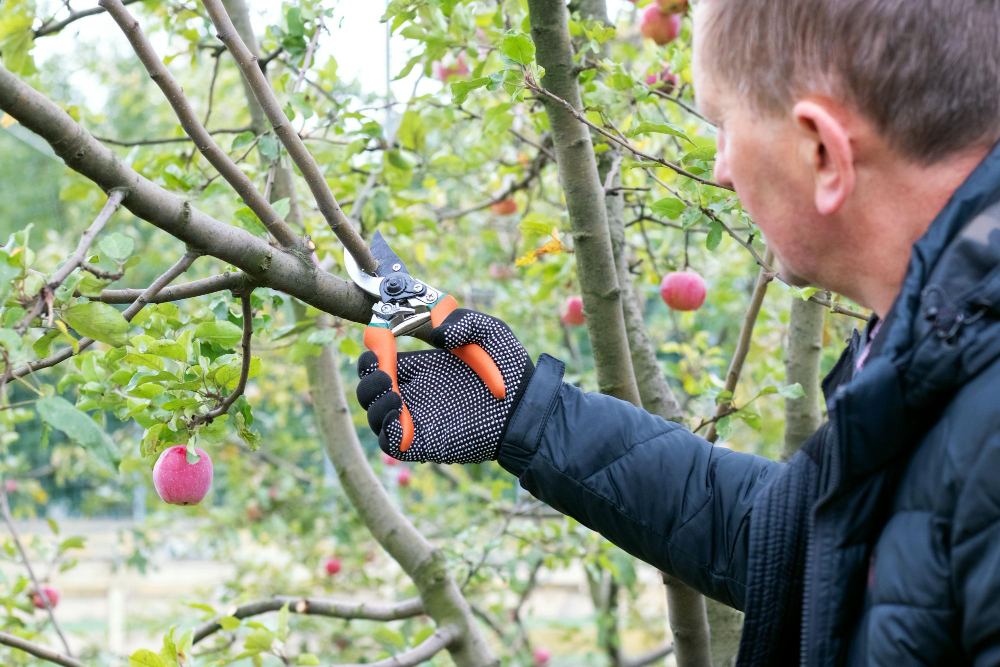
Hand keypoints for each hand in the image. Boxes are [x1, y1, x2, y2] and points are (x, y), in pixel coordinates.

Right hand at [356, 308, 533, 462]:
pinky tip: (398, 411)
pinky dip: (384, 428)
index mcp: (423, 367)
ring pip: (375, 416)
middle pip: (371, 389)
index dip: (373, 352)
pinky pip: (390, 442)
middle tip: (382, 371)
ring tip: (391, 391)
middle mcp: (416, 393)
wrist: (526, 409)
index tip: (377, 341)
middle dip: (367, 378)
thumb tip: (436, 332)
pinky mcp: (424, 443)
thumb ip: (463, 321)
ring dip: (373, 402)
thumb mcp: (490, 332)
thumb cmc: (511, 371)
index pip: (382, 361)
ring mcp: (417, 419)